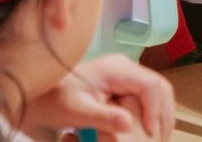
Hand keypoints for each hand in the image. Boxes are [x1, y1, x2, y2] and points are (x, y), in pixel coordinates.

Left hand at [23, 54, 176, 140]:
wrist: (37, 94)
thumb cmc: (53, 101)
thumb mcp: (76, 111)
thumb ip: (102, 117)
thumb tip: (129, 125)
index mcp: (117, 69)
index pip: (151, 86)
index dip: (155, 111)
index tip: (150, 134)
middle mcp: (125, 68)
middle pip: (159, 87)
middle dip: (163, 114)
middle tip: (160, 139)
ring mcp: (125, 76)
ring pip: (156, 93)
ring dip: (160, 115)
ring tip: (156, 137)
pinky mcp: (122, 86)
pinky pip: (146, 98)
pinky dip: (151, 114)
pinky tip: (147, 131)